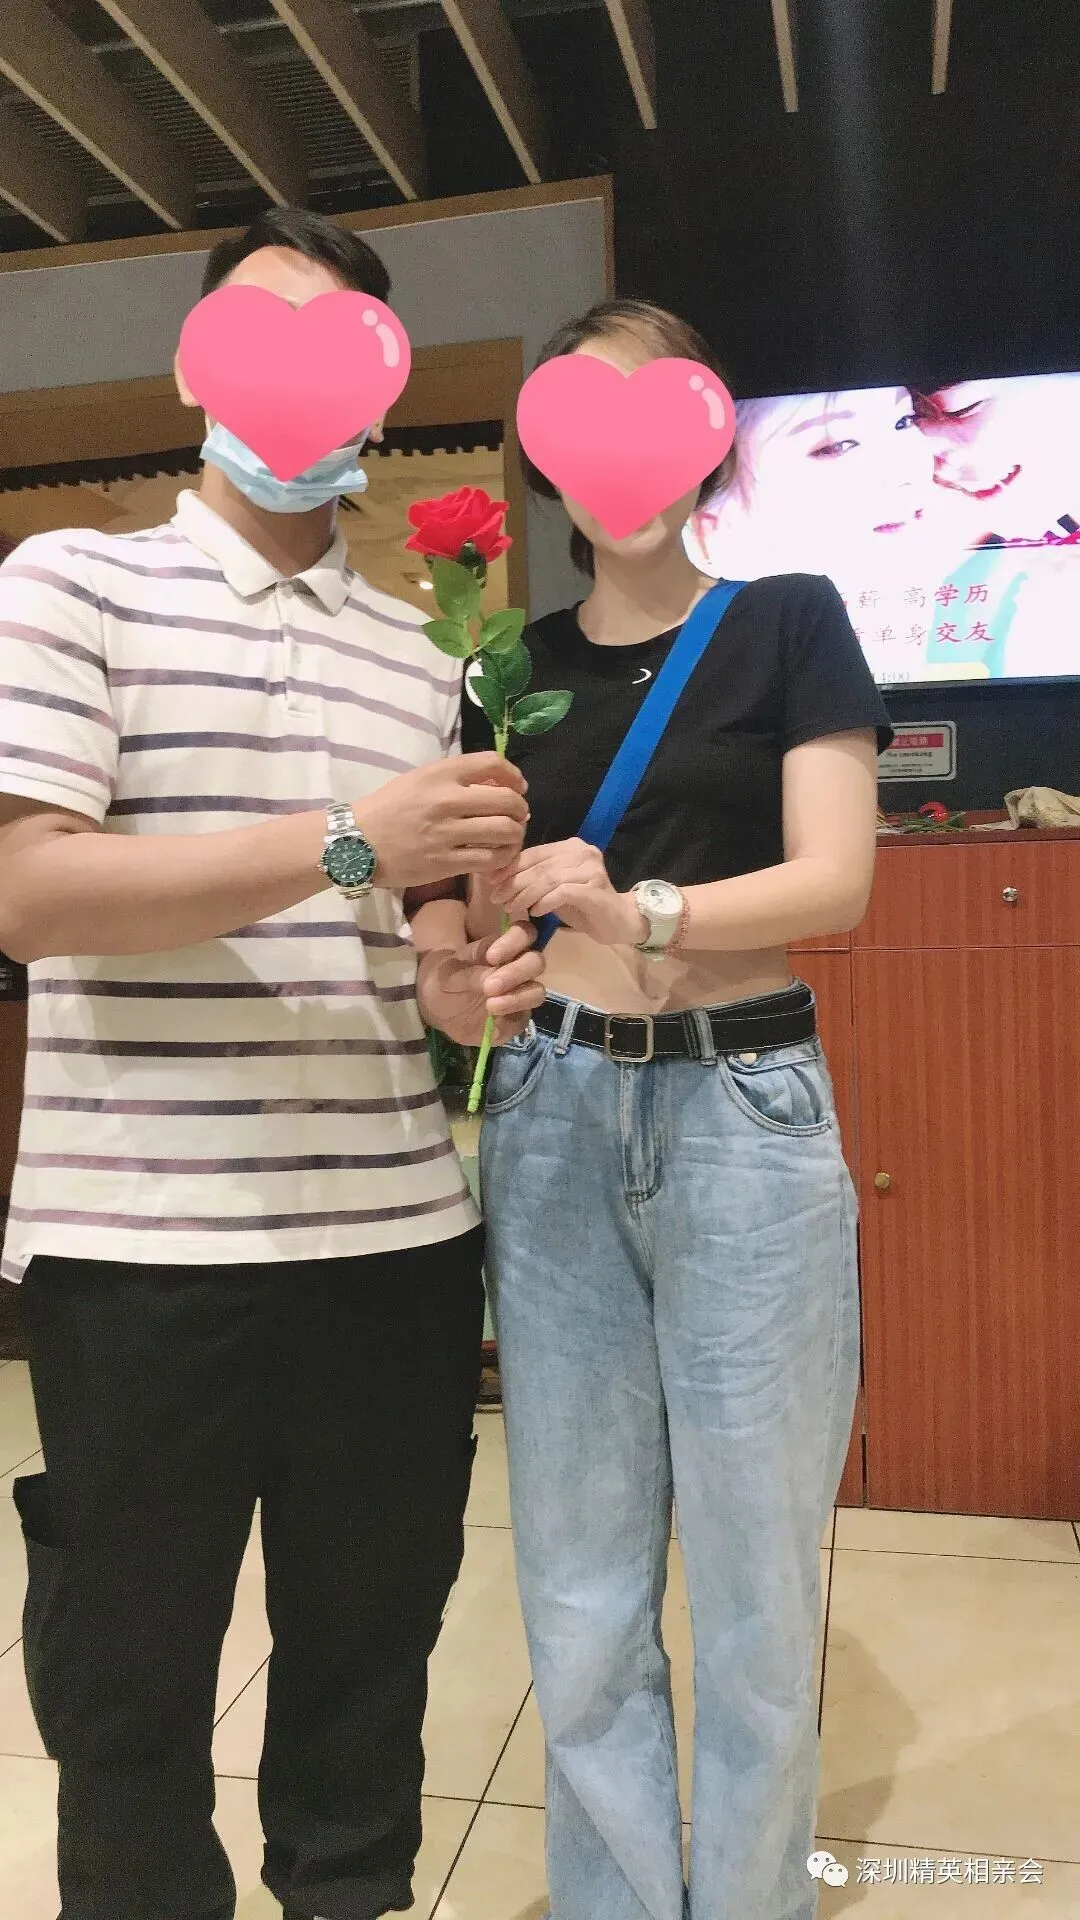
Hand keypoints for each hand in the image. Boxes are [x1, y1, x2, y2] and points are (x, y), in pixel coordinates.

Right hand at [353, 753, 528, 891]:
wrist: (356, 843)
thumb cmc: (389, 808)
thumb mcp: (418, 780)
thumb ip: (455, 779)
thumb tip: (497, 785)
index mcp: (439, 774)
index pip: (492, 763)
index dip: (514, 775)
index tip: (518, 787)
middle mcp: (446, 800)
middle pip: (507, 800)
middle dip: (520, 810)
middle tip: (516, 817)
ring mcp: (447, 833)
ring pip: (505, 831)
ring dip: (515, 835)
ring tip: (509, 838)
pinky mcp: (445, 863)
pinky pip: (490, 859)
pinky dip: (502, 858)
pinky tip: (498, 856)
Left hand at [416, 923, 544, 1046]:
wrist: (439, 1010)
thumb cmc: (446, 980)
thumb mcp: (447, 974)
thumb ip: (468, 974)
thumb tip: (490, 982)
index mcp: (502, 947)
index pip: (523, 933)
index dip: (514, 941)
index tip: (492, 957)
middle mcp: (517, 967)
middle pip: (536, 962)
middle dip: (517, 973)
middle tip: (490, 986)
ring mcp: (521, 993)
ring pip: (538, 991)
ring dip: (518, 997)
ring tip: (490, 1005)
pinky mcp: (519, 1017)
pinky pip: (526, 1016)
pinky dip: (512, 1016)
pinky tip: (493, 1018)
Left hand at [489, 839, 646, 946]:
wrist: (620, 921)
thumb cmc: (584, 906)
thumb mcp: (554, 889)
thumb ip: (535, 878)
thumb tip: (500, 878)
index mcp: (571, 846)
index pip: (534, 852)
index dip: (510, 867)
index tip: (492, 882)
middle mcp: (582, 852)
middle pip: (539, 865)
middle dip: (513, 882)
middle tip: (497, 899)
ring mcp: (591, 869)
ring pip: (548, 878)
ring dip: (525, 894)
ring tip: (512, 908)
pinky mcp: (594, 888)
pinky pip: (562, 892)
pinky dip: (544, 902)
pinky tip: (535, 913)